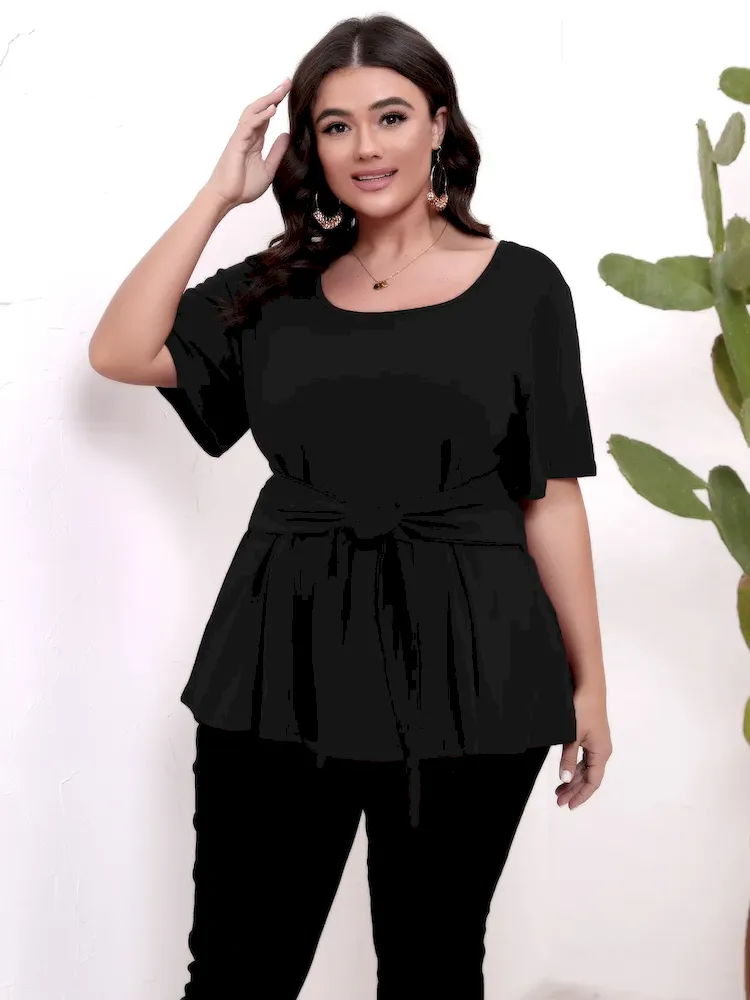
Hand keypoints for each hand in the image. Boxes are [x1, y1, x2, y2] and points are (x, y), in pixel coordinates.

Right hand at [202, 78, 292, 209]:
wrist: (226, 198)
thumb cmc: (243, 186)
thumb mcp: (268, 169)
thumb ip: (277, 152)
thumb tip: (287, 136)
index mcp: (254, 140)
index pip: (266, 117)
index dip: (276, 104)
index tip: (289, 92)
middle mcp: (247, 135)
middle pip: (260, 109)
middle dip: (273, 95)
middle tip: (287, 82)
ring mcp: (241, 137)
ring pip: (253, 112)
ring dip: (267, 100)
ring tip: (281, 90)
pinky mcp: (237, 143)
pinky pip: (249, 125)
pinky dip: (260, 116)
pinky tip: (272, 109)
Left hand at [556, 684, 611, 809]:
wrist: (588, 687)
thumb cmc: (583, 710)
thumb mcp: (572, 736)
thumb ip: (568, 758)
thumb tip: (564, 779)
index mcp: (601, 753)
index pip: (592, 782)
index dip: (581, 795)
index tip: (568, 806)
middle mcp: (601, 751)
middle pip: (588, 777)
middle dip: (573, 790)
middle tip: (558, 801)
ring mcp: (596, 743)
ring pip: (584, 768)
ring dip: (572, 779)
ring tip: (559, 789)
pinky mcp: (590, 736)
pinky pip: (583, 758)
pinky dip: (573, 766)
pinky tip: (565, 771)